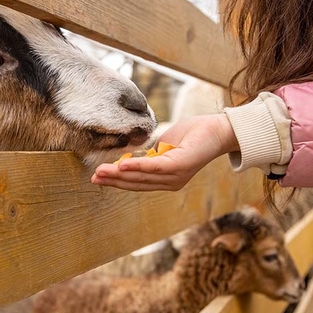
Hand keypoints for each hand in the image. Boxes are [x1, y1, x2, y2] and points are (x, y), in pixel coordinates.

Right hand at [91, 114, 238, 190]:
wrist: (219, 128)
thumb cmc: (193, 134)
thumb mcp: (165, 145)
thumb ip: (149, 154)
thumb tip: (131, 156)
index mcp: (166, 179)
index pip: (137, 182)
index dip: (117, 181)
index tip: (98, 177)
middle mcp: (171, 182)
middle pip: (136, 183)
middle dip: (113, 180)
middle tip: (93, 177)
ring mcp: (176, 176)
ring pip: (142, 177)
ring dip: (119, 175)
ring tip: (101, 172)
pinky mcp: (180, 166)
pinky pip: (154, 167)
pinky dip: (137, 166)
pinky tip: (121, 165)